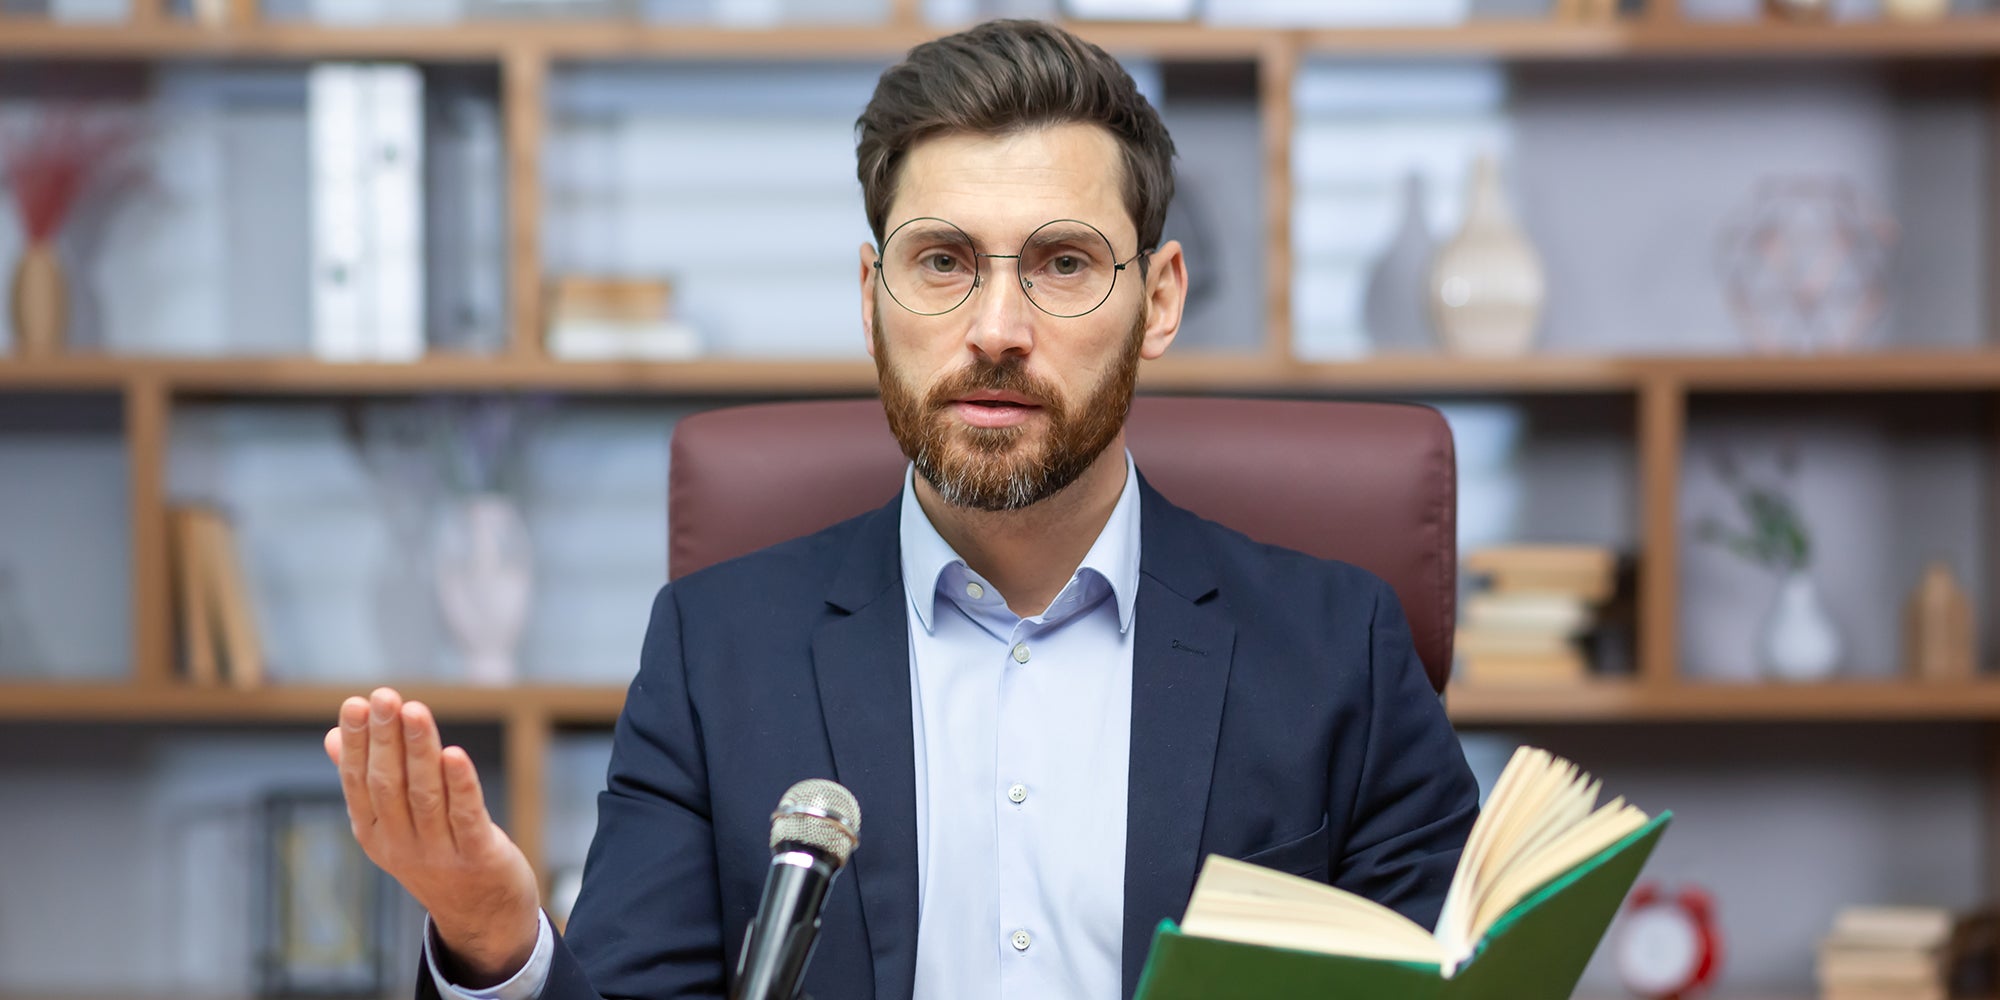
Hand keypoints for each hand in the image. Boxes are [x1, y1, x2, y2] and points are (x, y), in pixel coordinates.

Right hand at [324, 687, 541, 986]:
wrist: (483, 918)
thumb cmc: (437, 857)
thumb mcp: (393, 826)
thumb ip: (367, 783)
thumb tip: (331, 736)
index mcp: (374, 833)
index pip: (358, 782)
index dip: (356, 743)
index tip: (354, 703)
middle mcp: (401, 844)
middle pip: (388, 784)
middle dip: (384, 737)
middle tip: (383, 696)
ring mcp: (438, 852)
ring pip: (424, 794)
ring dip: (419, 750)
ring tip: (414, 710)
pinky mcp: (477, 855)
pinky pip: (465, 816)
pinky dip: (460, 784)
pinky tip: (455, 754)